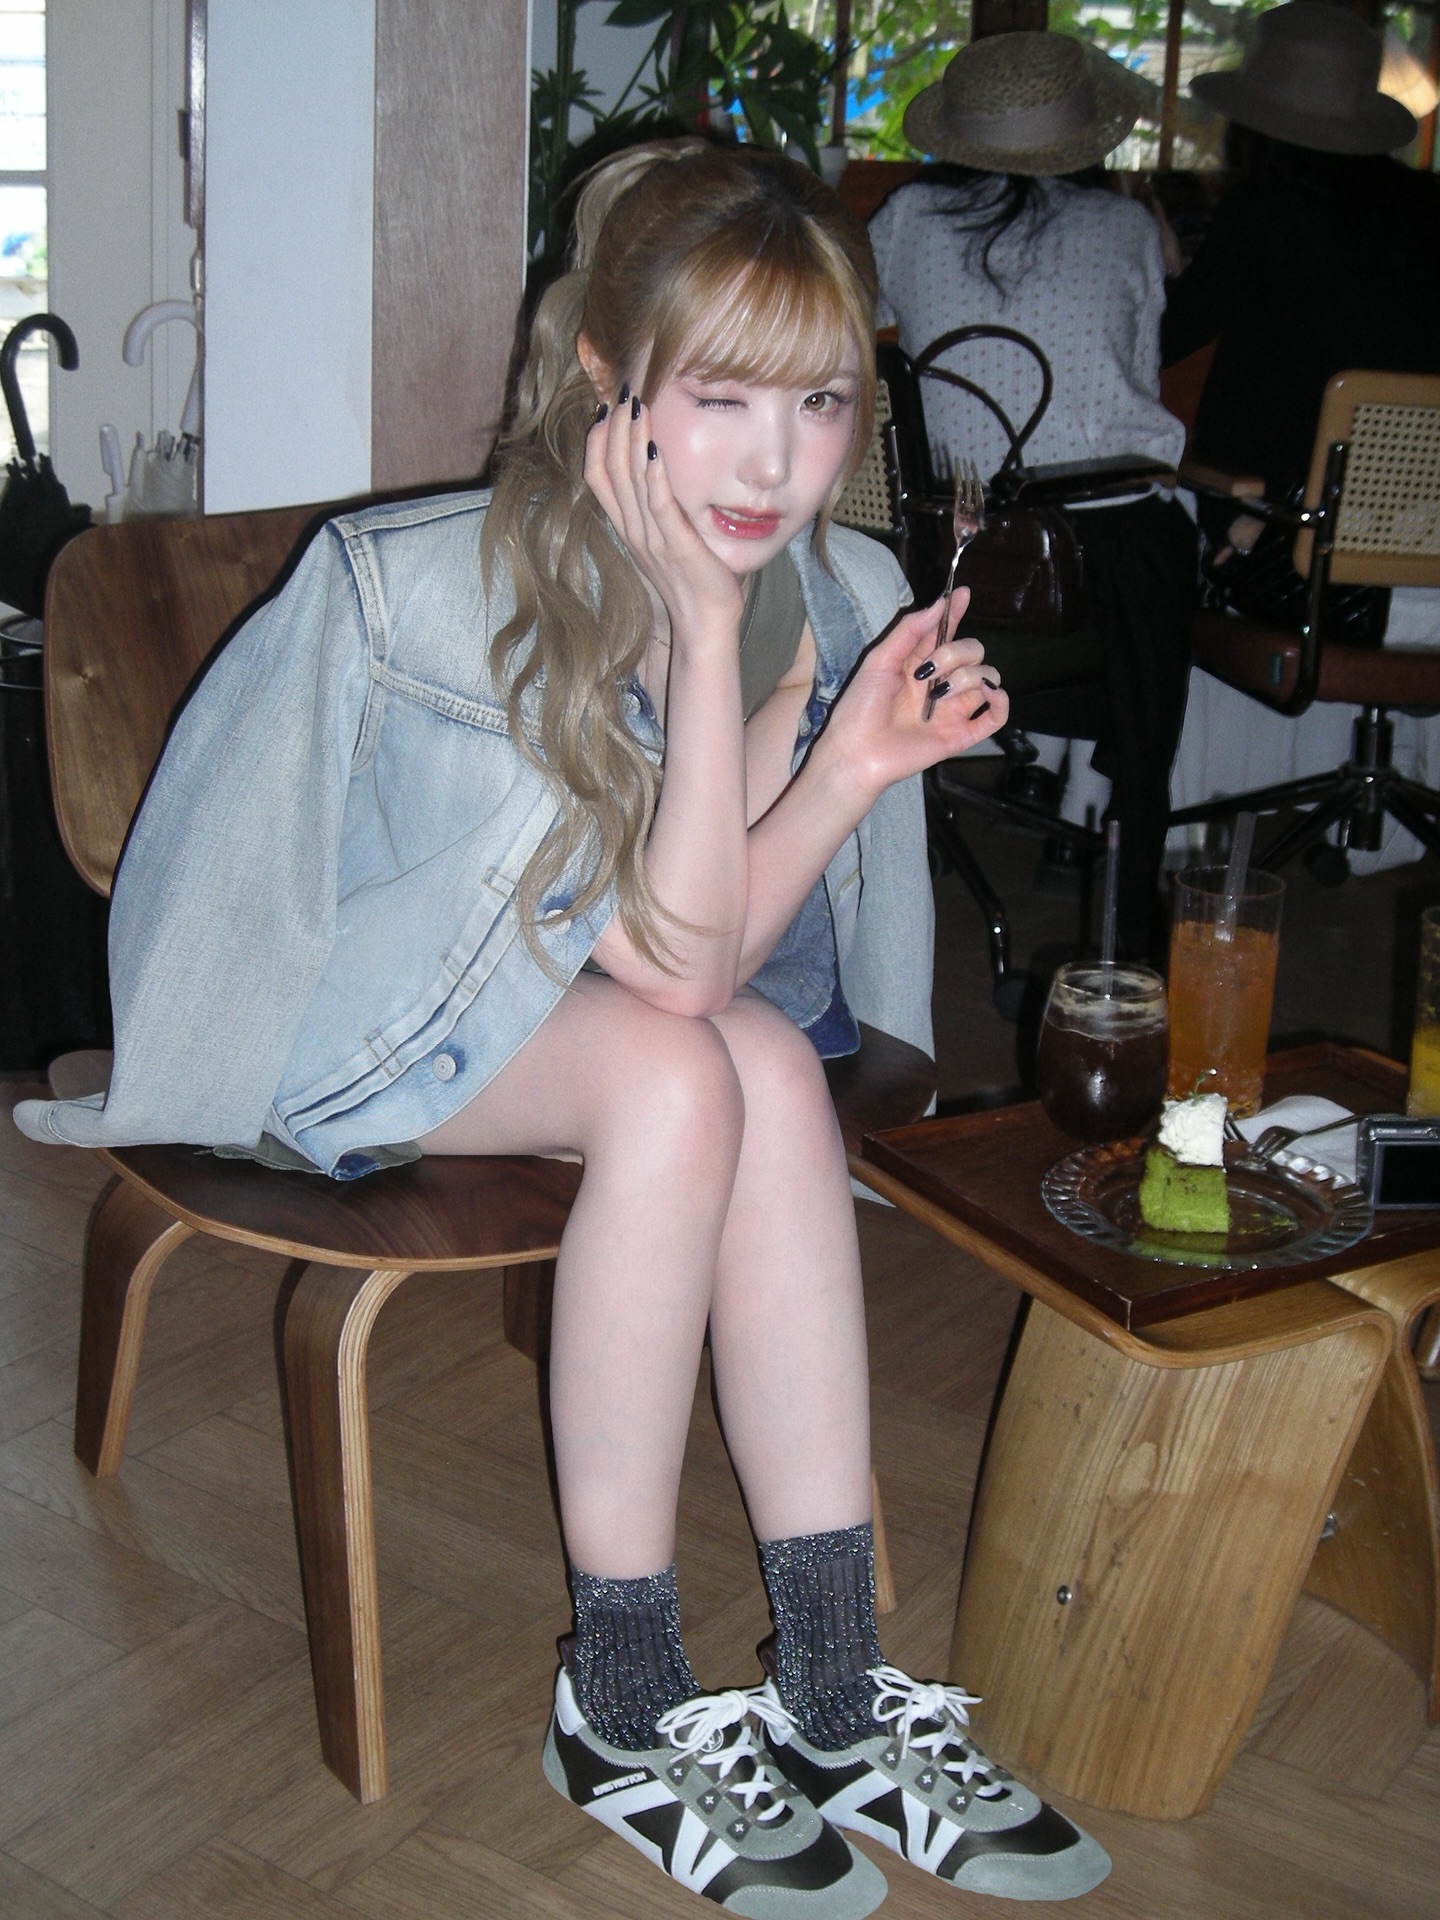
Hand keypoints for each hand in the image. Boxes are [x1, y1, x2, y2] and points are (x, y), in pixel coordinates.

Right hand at [583, 391, 742, 648]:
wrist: (704, 626)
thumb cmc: (691, 581)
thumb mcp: (664, 540)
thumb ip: (655, 508)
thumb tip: (655, 471)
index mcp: (627, 528)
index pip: (597, 476)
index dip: (596, 439)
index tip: (603, 407)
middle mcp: (633, 530)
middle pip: (609, 471)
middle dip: (613, 427)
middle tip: (620, 390)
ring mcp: (652, 539)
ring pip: (631, 482)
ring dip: (632, 441)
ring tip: (636, 404)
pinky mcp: (677, 547)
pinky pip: (660, 507)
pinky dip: (656, 477)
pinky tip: (657, 449)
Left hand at [818, 591, 1008, 801]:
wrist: (856, 752)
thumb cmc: (859, 709)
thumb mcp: (879, 660)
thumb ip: (910, 631)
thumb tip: (940, 603)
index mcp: (920, 663)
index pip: (947, 632)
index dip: (956, 612)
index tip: (962, 593)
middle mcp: (941, 682)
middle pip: (974, 651)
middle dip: (956, 653)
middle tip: (927, 671)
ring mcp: (953, 708)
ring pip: (988, 677)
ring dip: (969, 677)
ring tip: (938, 695)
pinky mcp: (962, 733)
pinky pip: (996, 714)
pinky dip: (1000, 700)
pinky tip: (987, 694)